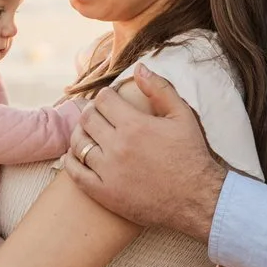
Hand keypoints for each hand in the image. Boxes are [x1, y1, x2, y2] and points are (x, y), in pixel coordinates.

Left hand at [56, 66, 227, 240]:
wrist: (196, 198)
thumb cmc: (191, 155)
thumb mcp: (182, 116)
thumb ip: (160, 89)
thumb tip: (139, 68)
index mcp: (135, 125)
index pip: (103, 100)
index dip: (106, 96)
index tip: (112, 101)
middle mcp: (117, 146)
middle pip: (87, 119)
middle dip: (92, 112)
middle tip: (101, 116)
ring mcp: (108, 171)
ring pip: (78, 143)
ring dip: (81, 134)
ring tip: (90, 134)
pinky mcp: (103, 192)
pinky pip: (74, 172)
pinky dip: (71, 160)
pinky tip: (76, 156)